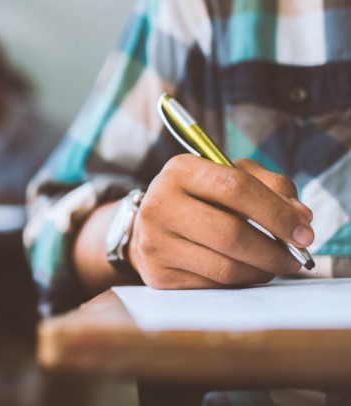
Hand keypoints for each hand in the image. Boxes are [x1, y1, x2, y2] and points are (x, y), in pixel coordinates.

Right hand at [128, 155, 314, 288]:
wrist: (151, 225)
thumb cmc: (200, 197)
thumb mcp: (230, 175)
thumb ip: (270, 186)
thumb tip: (301, 218)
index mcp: (180, 171)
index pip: (235, 188)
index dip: (276, 212)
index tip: (304, 231)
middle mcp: (160, 205)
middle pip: (230, 233)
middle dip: (273, 250)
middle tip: (295, 256)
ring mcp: (155, 242)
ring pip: (225, 267)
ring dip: (261, 270)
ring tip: (274, 264)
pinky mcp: (158, 274)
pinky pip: (213, 286)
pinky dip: (240, 281)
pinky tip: (246, 271)